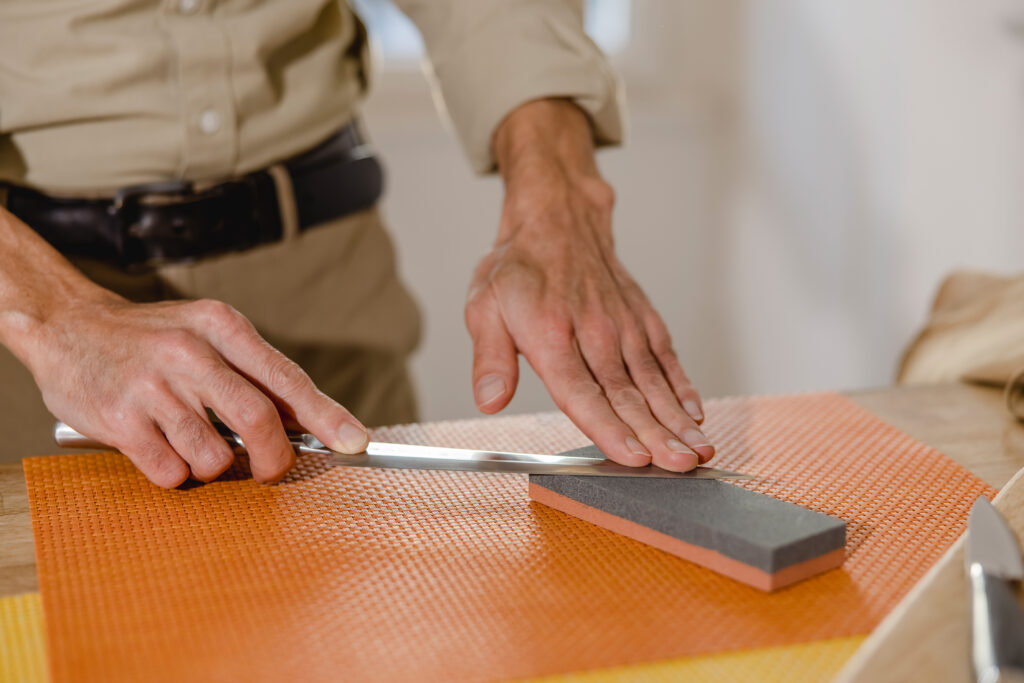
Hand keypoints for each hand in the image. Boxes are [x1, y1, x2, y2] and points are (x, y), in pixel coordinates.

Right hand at [24, 294, 368, 487]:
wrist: (67, 325)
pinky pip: (170, 472)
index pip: (287, 379)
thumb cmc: (152, 339)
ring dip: (215, 466)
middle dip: (275, 458)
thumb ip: (252, 374)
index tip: (355, 442)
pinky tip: (161, 449)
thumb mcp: (207, 334)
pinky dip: (176, 474)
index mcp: (222, 327)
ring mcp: (152, 386)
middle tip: (271, 469)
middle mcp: (189, 352)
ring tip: (194, 444)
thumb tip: (309, 423)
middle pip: (259, 421)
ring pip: (214, 456)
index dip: (327, 416)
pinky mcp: (119, 420)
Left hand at [466, 99, 712, 470]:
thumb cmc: (519, 268)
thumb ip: (489, 358)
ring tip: (698, 449)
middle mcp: (593, 332)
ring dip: (678, 418)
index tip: (633, 456)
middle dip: (658, 434)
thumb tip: (489, 398)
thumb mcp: (483, 307)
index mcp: (551, 336)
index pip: (582, 393)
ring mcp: (622, 325)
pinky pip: (665, 356)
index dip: (609, 428)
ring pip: (653, 380)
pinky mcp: (641, 318)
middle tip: (681, 465)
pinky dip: (683, 385)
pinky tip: (696, 413)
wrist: (557, 218)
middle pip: (627, 394)